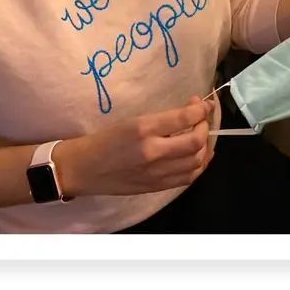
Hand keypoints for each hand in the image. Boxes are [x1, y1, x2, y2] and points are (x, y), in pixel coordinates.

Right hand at [57, 97, 214, 197]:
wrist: (83, 169)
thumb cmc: (105, 139)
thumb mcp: (131, 120)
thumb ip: (162, 119)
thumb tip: (190, 109)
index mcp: (143, 129)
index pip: (184, 118)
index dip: (201, 109)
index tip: (205, 103)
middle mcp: (152, 152)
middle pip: (195, 141)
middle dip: (205, 126)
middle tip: (202, 118)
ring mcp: (156, 173)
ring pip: (196, 161)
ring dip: (205, 146)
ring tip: (201, 135)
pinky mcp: (157, 187)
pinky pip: (188, 177)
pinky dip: (199, 164)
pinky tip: (198, 155)